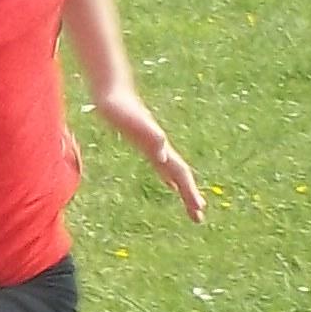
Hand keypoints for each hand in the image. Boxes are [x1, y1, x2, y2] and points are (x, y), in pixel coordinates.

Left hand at [97, 90, 204, 219]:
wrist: (111, 93)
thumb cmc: (119, 108)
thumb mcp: (132, 122)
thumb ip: (150, 136)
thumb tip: (163, 154)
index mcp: (159, 148)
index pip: (180, 173)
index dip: (189, 191)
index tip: (199, 210)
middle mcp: (159, 148)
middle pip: (180, 175)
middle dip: (190, 197)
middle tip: (198, 218)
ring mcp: (153, 146)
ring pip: (172, 171)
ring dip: (182, 188)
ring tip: (191, 204)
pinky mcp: (144, 143)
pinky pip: (161, 165)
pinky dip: (168, 176)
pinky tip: (169, 182)